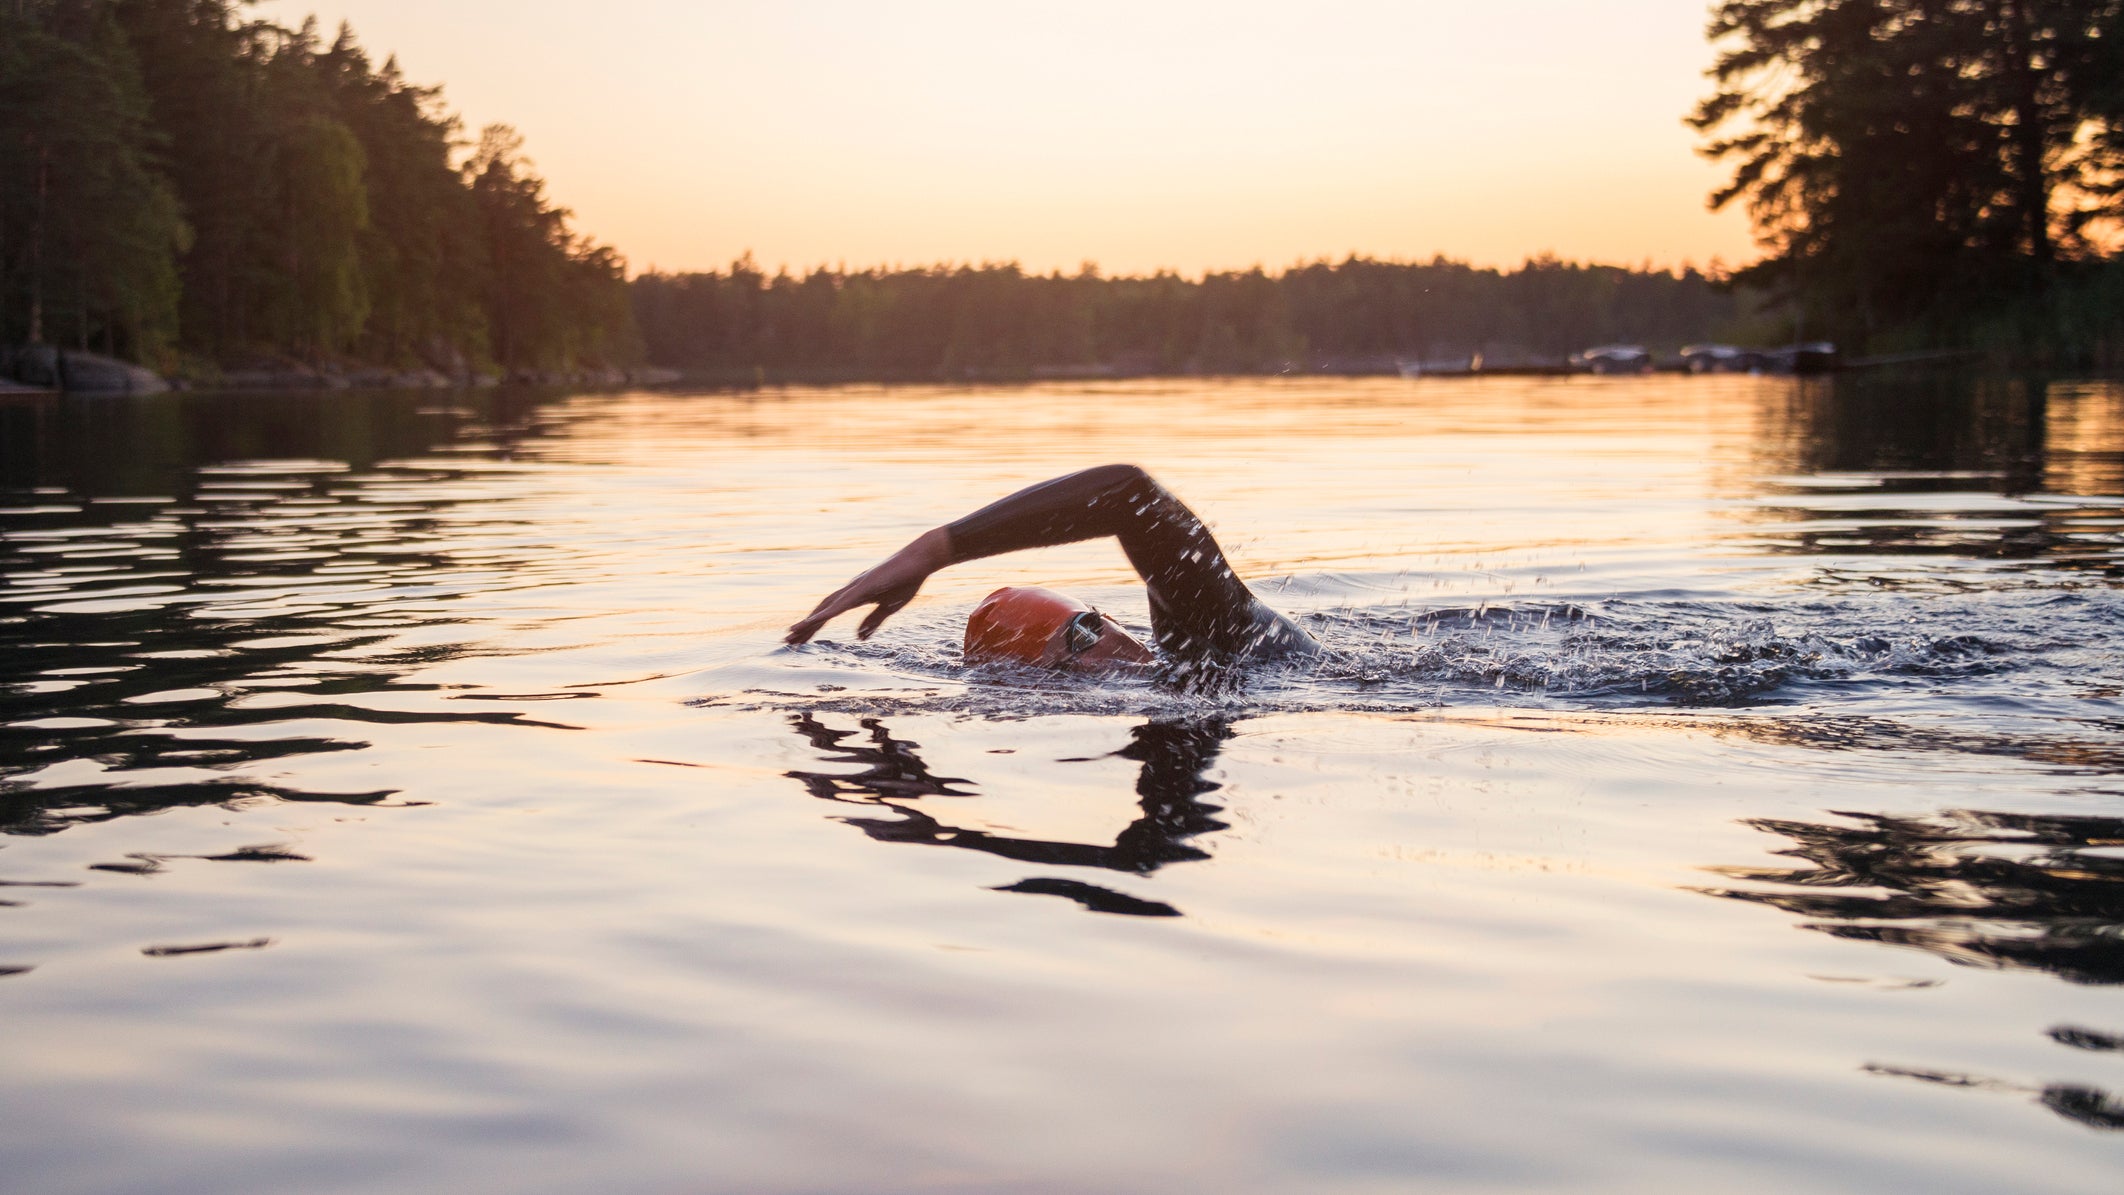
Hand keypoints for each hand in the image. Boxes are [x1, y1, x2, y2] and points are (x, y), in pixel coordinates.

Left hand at [785, 528, 951, 643]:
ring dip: (809, 621)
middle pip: (822, 609)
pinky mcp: (865, 586)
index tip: (800, 639)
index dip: (813, 625)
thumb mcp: (889, 608)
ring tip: (792, 633)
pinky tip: (815, 621)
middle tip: (787, 640)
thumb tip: (858, 638)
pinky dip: (828, 613)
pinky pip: (843, 603)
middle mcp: (851, 589)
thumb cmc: (906, 580)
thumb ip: (872, 621)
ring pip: (827, 606)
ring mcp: (856, 586)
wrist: (920, 560)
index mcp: (856, 596)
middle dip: (805, 626)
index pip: (829, 612)